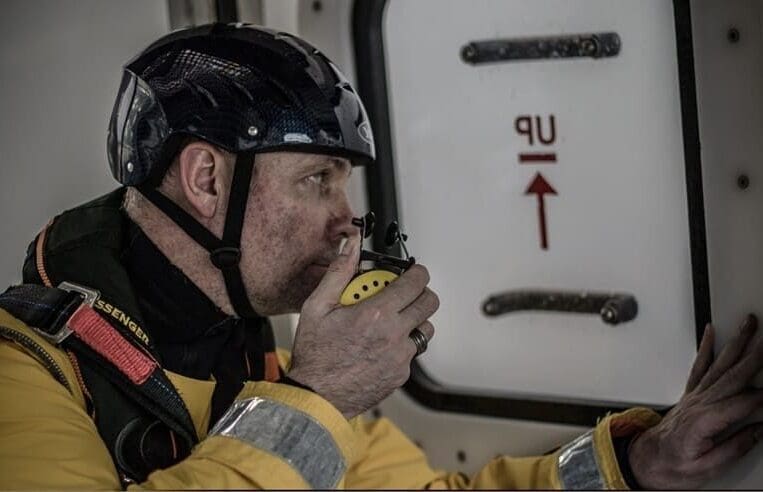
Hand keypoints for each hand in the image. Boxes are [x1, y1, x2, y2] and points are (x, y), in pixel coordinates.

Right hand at [287, 234, 437, 418]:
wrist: (316, 397)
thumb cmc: (315, 354)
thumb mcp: (318, 306)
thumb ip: (339, 272)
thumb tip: (350, 247)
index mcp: (376, 314)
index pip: (415, 282)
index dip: (417, 272)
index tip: (413, 271)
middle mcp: (394, 335)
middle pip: (429, 303)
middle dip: (420, 293)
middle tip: (404, 293)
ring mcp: (401, 357)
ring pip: (425, 329)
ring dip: (414, 320)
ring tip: (390, 321)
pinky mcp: (401, 374)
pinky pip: (412, 352)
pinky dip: (403, 344)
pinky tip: (381, 345)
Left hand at [629, 314, 762, 488]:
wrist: (646, 462)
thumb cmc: (673, 467)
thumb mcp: (707, 468)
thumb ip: (734, 447)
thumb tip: (758, 431)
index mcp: (705, 422)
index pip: (743, 403)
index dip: (762, 397)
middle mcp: (698, 403)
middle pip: (733, 376)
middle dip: (755, 355)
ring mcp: (693, 396)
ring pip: (720, 365)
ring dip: (737, 343)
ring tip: (749, 325)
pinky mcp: (690, 395)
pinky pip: (699, 366)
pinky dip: (706, 347)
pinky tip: (711, 332)